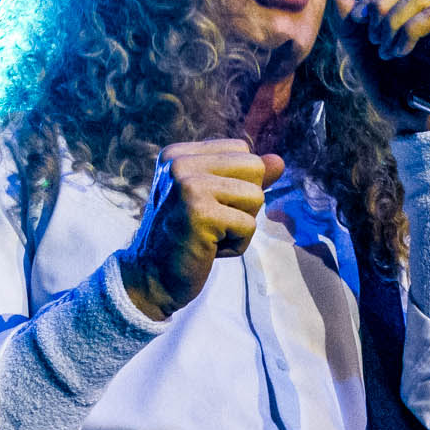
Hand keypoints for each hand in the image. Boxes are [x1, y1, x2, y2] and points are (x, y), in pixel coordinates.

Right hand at [119, 139, 284, 318]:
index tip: (207, 207)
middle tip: (213, 223)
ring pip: (256, 196)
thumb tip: (279, 161)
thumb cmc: (185, 239)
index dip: (238, 184)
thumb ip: (244, 178)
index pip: (242, 151)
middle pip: (254, 168)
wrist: (149, 278)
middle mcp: (180, 164)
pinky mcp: (200, 213)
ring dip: (242, 225)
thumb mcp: (214, 200)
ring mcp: (188, 187)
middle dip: (245, 203)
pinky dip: (237, 246)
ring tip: (211, 236)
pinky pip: (250, 226)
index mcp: (178, 155)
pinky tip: (209, 250)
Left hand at [332, 0, 429, 133]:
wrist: (414, 125)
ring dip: (393, 22)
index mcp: (417, 13)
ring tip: (385, 51)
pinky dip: (408, 32)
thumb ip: (350, 28)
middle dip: (381, 6)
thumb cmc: (394, 93)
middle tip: (372, 37)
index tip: (356, 21)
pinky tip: (399, 54)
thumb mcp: (363, 57)